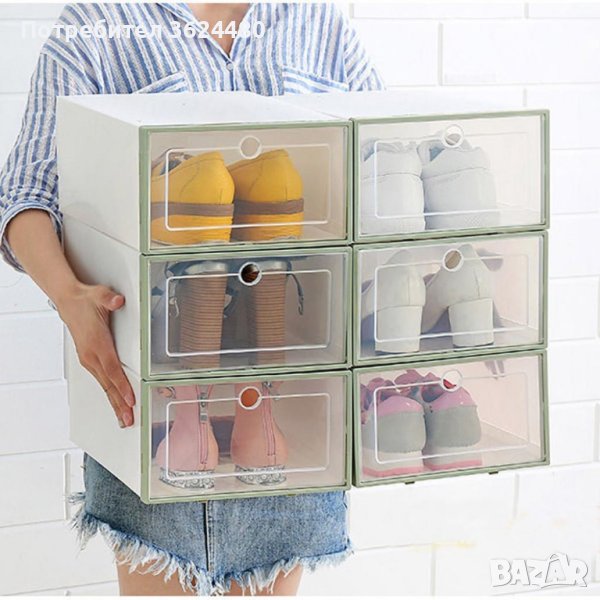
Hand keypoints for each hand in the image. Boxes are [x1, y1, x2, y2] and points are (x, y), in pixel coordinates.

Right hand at [57, 282, 134, 427]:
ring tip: (124, 418)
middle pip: (109, 384)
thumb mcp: (99, 296)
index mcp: (97, 344)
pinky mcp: (89, 360)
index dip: (122, 386)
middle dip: (119, 403)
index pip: (113, 369)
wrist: (68, 301)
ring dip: (115, 402)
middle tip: (129, 419)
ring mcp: (89, 359)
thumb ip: (109, 299)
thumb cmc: (85, 300)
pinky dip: (110, 393)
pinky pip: (102, 380)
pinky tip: (116, 402)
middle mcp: (91, 355)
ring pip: (105, 385)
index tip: (130, 400)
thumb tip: (117, 301)